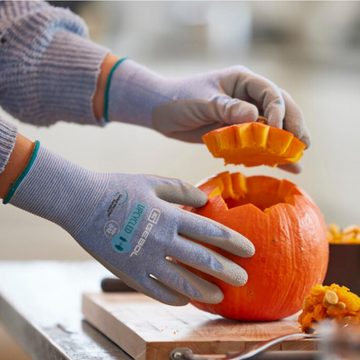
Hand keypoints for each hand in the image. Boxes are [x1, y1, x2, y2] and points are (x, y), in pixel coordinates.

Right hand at [8, 145, 254, 304]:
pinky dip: (173, 297)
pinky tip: (185, 299)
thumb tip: (206, 199)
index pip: (211, 232)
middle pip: (202, 260)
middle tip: (244, 279)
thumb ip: (182, 189)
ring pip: (182, 282)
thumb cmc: (120, 189)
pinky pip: (156, 291)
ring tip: (220, 296)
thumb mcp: (153, 181)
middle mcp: (162, 241)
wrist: (82, 203)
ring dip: (204, 290)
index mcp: (170, 217)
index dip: (233, 242)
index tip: (250, 251)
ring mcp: (145, 260)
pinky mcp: (129, 274)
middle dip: (227, 271)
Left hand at [106, 60, 309, 146]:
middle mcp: (247, 97)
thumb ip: (227, 109)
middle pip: (280, 108)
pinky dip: (270, 154)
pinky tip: (285, 166)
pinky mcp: (237, 133)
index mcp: (242, 80)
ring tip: (299, 156)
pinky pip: (258, 143)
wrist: (161, 112)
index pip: (270, 92)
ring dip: (286, 141)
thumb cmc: (178, 99)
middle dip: (292, 125)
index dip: (279, 109)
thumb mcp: (202, 101)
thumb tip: (255, 117)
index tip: (278, 128)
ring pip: (272, 127)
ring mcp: (244, 115)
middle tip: (302, 143)